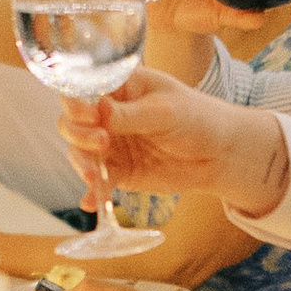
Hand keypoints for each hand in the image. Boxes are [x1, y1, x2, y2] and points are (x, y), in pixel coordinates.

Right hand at [57, 66, 234, 188]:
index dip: (76, 102)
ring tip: (95, 176)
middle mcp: (107, 115)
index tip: (89, 115)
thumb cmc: (196, 118)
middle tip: (101, 142)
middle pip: (72, 122)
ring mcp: (110, 144)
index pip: (82, 89)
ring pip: (79, 152)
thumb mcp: (165, 112)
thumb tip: (98, 110)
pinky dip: (92, 193)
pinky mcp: (118, 171)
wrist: (218, 154)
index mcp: (118, 88)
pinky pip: (98, 182)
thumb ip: (130, 114)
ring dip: (82, 164)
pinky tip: (90, 202)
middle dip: (78, 134)